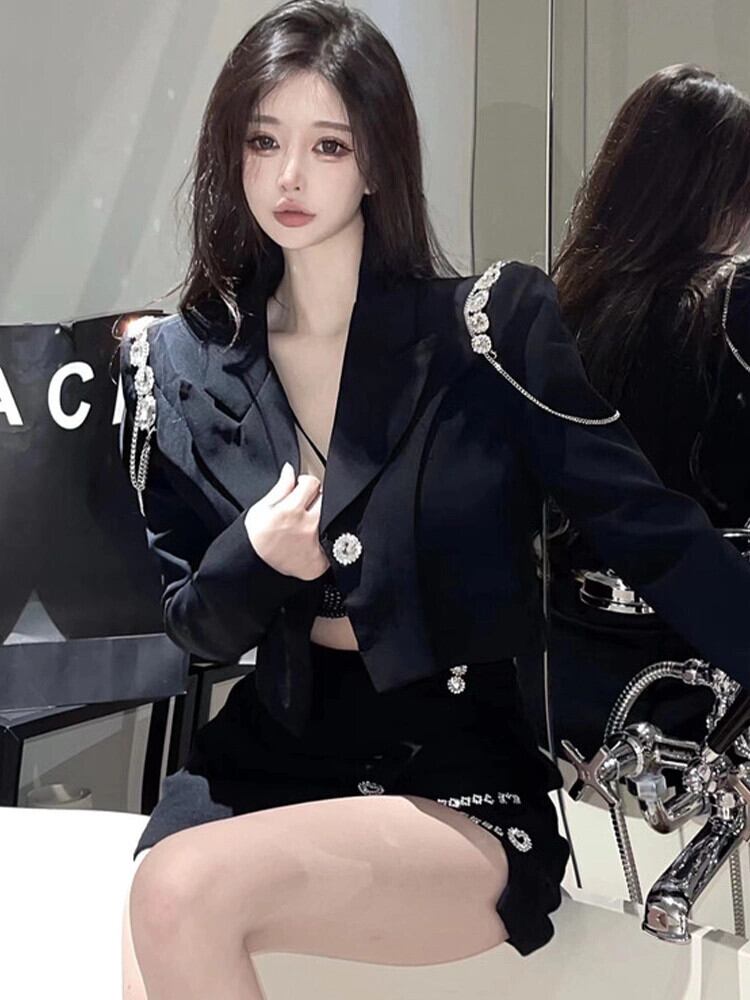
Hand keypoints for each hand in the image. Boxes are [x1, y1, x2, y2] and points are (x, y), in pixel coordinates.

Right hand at [244, 462, 328, 579]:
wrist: (254, 570)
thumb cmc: (255, 540)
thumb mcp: (261, 509)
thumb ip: (280, 488)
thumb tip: (290, 470)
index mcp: (291, 510)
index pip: (312, 483)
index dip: (305, 483)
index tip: (301, 488)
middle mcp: (307, 526)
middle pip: (325, 499)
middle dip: (316, 498)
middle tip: (305, 507)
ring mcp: (316, 544)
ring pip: (331, 519)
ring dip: (323, 517)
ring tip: (307, 524)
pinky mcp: (322, 561)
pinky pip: (332, 542)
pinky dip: (325, 539)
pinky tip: (310, 542)